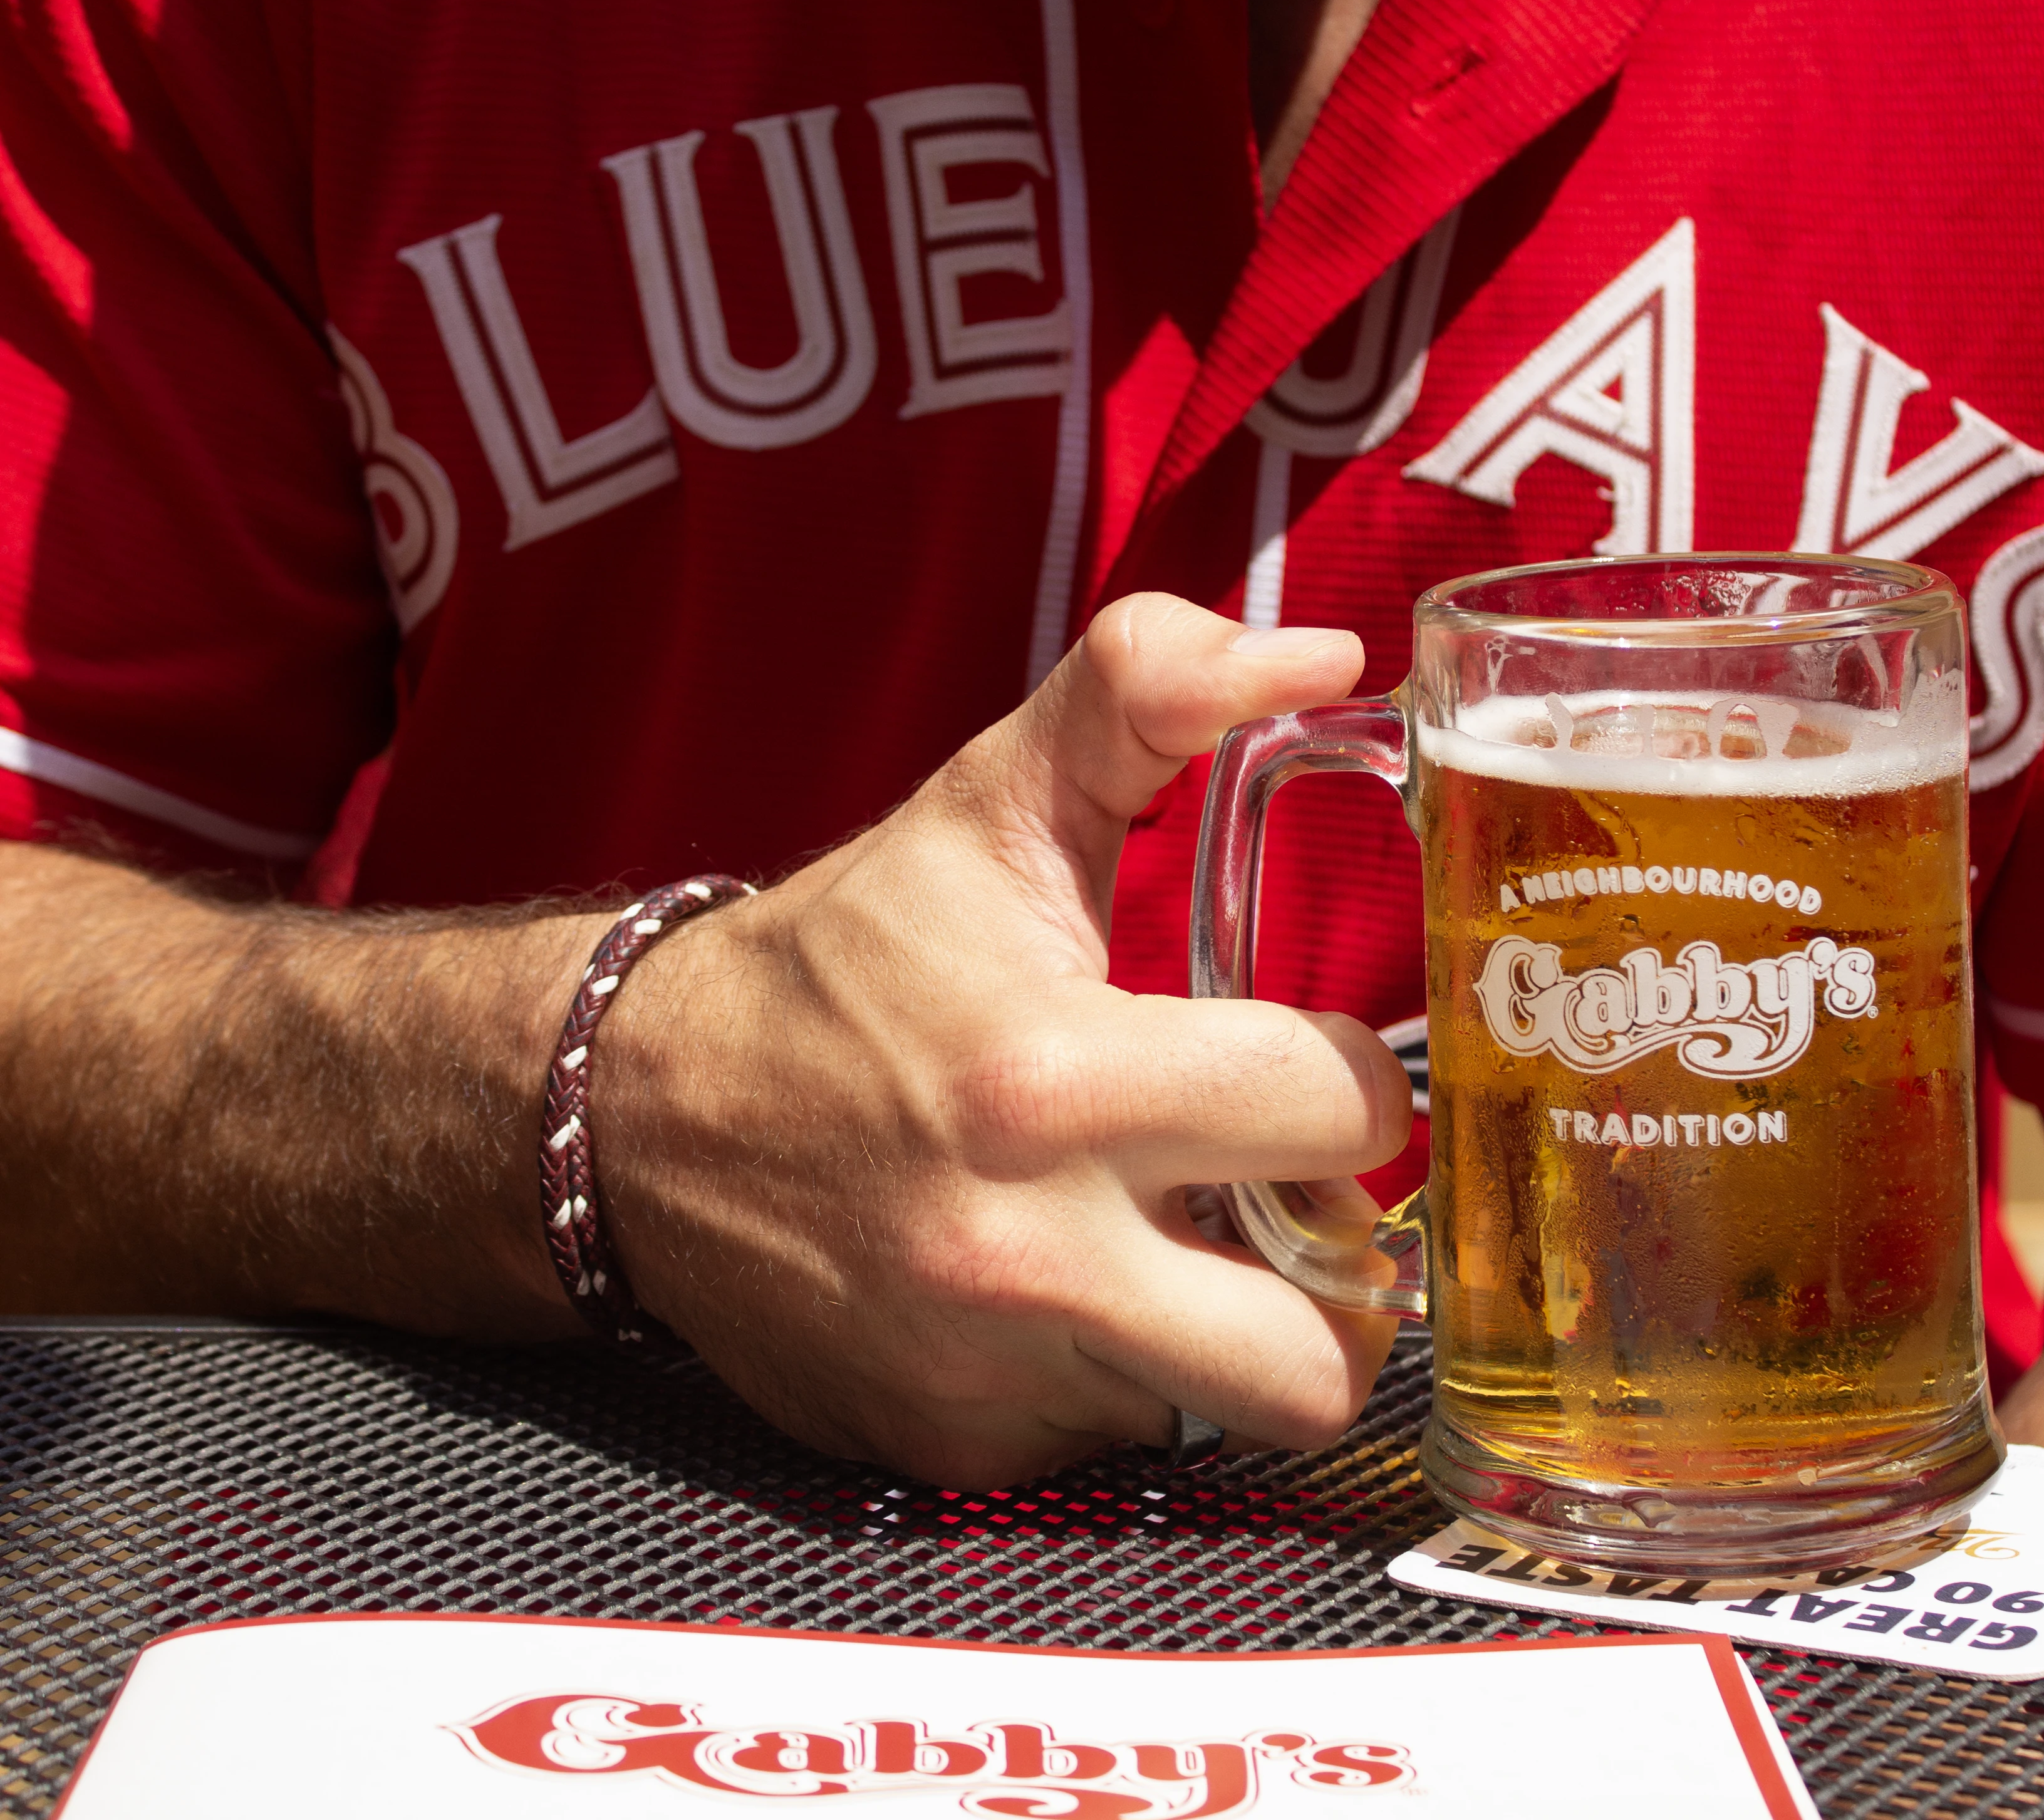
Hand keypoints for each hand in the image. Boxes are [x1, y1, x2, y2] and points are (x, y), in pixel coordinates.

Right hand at [595, 593, 1409, 1484]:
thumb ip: (1152, 693)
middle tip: (1286, 1181)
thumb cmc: (844, 956)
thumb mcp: (991, 801)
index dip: (1345, 1075)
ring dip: (1240, 1318)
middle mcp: (1024, 1255)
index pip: (1332, 1112)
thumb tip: (1324, 652)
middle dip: (1339, 1253)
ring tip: (1186, 1229)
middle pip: (1324, 1343)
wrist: (639, 1112)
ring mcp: (991, 1374)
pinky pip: (1123, 1435)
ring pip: (1235, 1401)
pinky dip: (1125, 1367)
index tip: (1293, 1053)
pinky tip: (1066, 1281)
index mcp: (1050, 1077)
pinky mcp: (955, 1449)